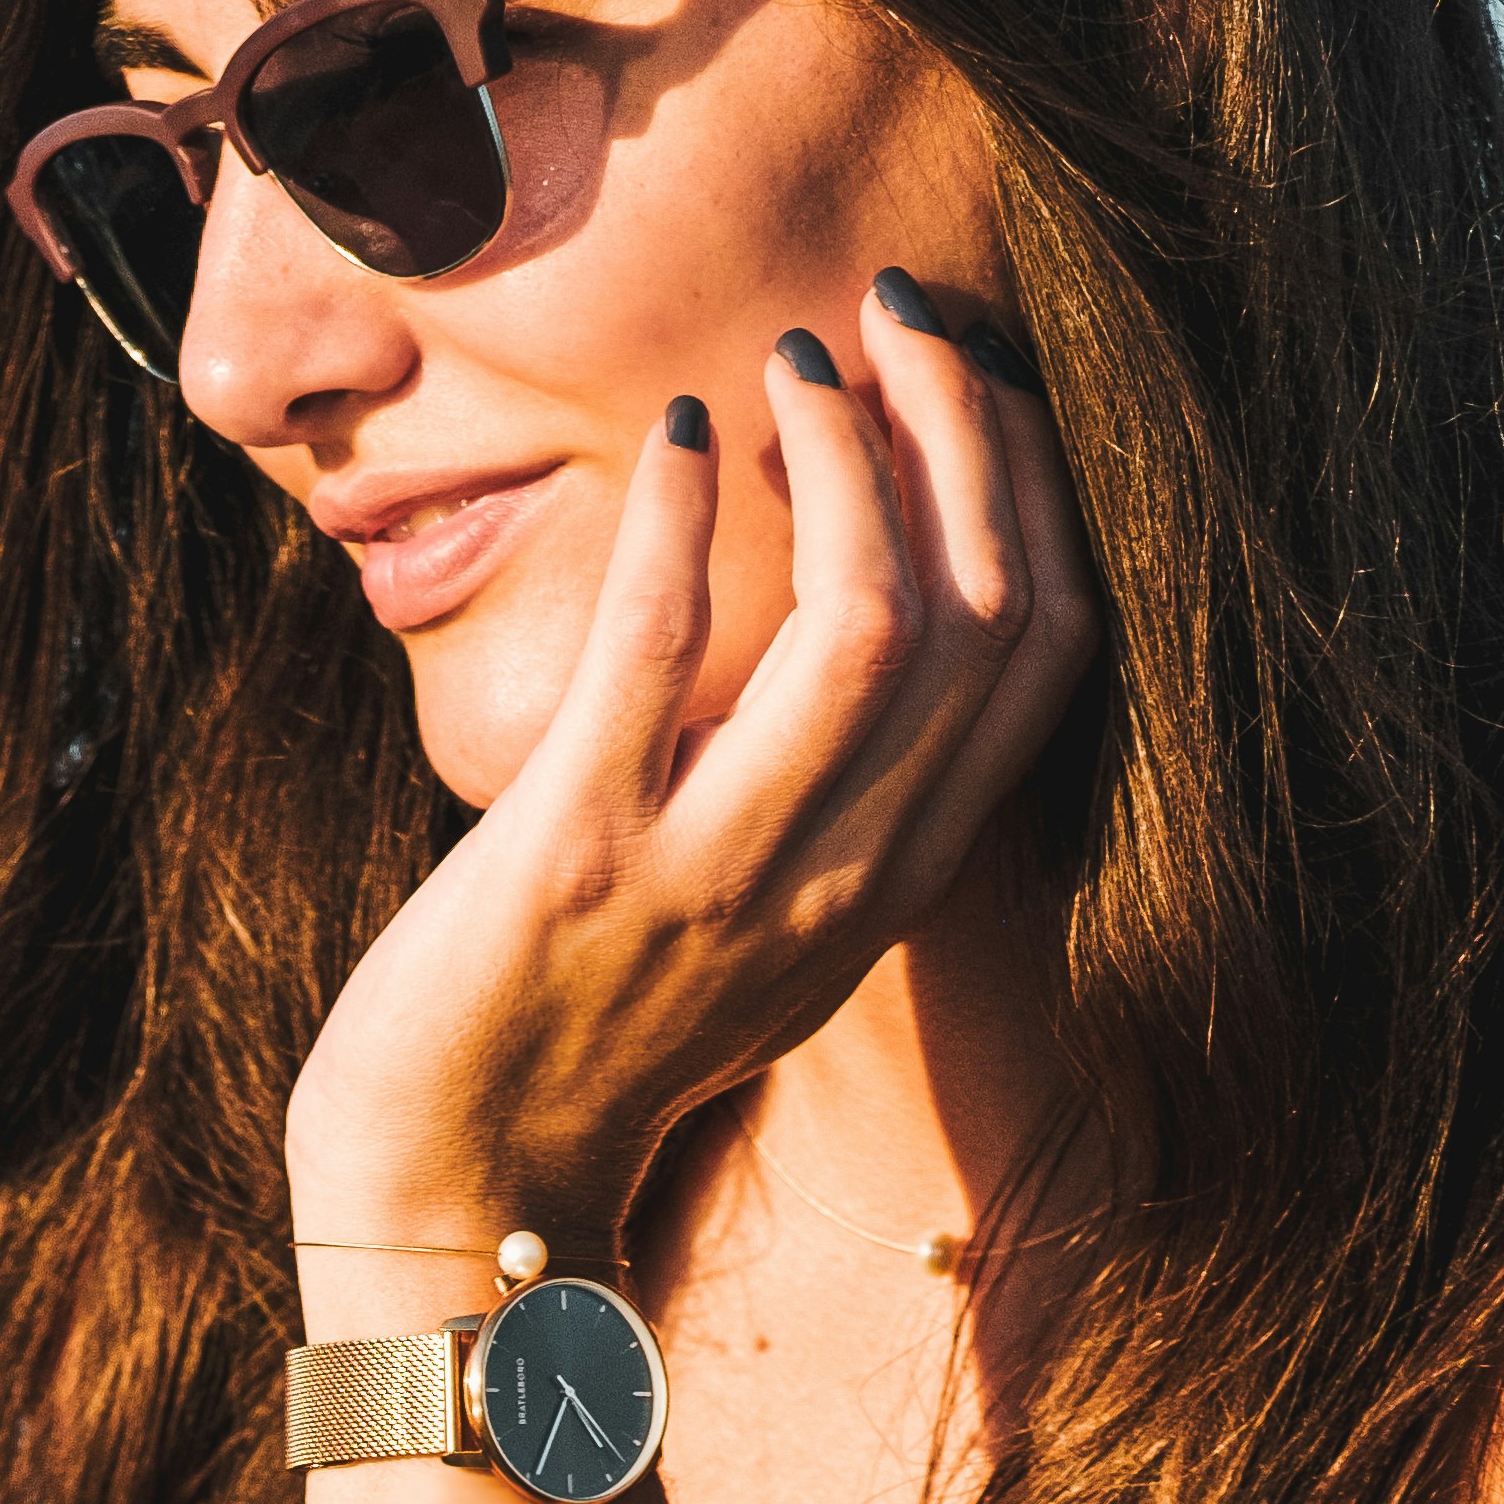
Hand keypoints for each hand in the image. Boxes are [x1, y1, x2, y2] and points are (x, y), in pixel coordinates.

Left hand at [283, 281, 1100, 1250]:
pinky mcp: (574, 857)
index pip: (1043, 653)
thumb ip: (840, 797)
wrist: (460, 1181)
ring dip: (844, 462)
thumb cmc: (596, 1028)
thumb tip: (869, 615)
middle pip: (981, 614)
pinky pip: (656, 655)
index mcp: (897, 882)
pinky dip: (679, 521)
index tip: (976, 380)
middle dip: (961, 431)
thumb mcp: (770, 923)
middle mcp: (837, 880)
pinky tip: (677, 434)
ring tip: (789, 369)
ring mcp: (713, 875)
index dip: (1032, 487)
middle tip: (893, 322)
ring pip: (866, 627)